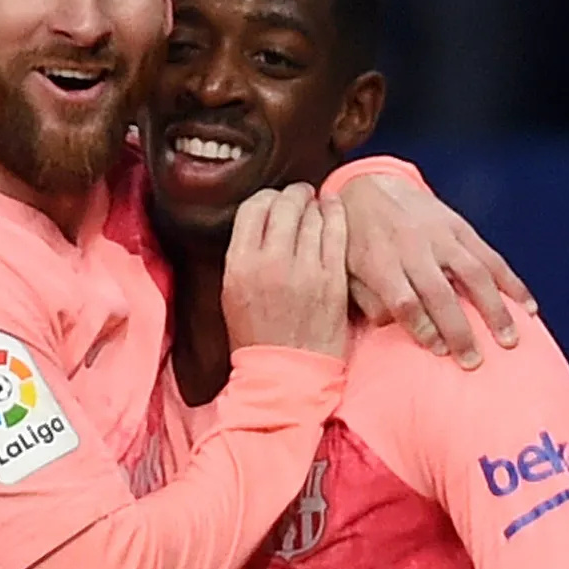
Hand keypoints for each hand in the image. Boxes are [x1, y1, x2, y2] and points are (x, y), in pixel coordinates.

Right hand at [222, 184, 349, 358]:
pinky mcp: (332, 279)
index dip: (265, 198)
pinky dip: (335, 213)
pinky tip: (333, 207)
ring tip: (315, 203)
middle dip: (292, 195)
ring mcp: (305, 269)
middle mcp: (271, 262)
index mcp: (240, 264)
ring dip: (313, 203)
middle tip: (298, 195)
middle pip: (283, 204)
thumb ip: (243, 253)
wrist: (285, 374)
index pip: (253, 208)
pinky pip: (336, 232)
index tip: (273, 200)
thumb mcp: (232, 292)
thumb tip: (260, 220)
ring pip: (311, 214)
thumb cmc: (256, 335)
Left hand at [337, 172, 534, 367]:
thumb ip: (366, 300)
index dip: (423, 328)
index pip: (405, 301)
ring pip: (474, 273)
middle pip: (441, 293)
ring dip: (494, 309)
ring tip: (509, 340)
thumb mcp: (344, 268)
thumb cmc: (355, 238)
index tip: (439, 352)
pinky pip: (490, 256)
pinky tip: (527, 306)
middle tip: (474, 362)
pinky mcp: (460, 226)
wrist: (369, 186)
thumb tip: (391, 327)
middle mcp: (413, 248)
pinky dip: (511, 282)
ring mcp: (440, 236)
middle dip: (459, 330)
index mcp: (381, 262)